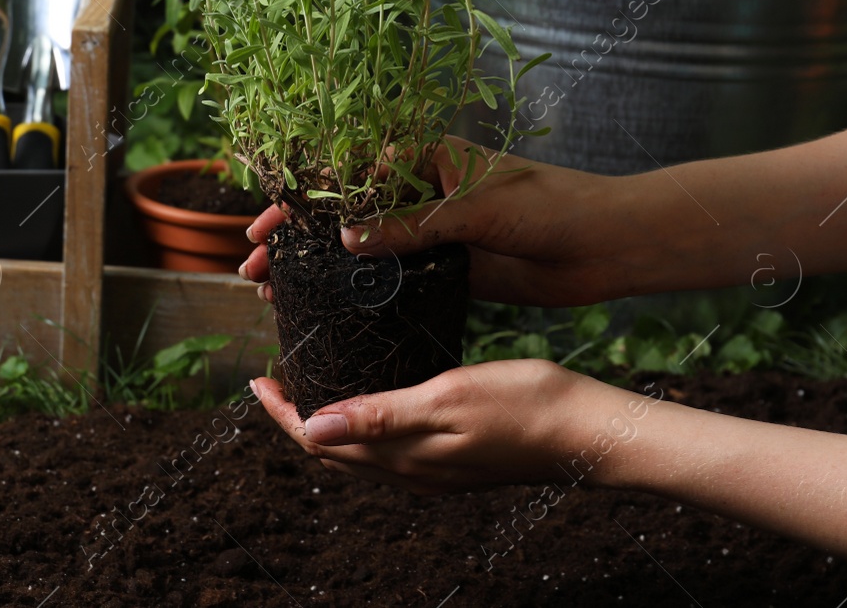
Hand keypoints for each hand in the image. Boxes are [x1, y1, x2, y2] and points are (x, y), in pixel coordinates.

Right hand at [238, 137, 640, 306]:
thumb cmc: (551, 206)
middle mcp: (419, 191)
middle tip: (251, 266)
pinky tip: (322, 311)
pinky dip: (354, 294)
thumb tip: (347, 242)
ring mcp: (428, 233)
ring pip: (358, 251)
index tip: (268, 225)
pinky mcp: (445, 270)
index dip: (301, 198)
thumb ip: (412, 225)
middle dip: (294, 238)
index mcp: (424, 157)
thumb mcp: (476, 210)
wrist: (608, 245)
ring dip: (315, 270)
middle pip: (340, 213)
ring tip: (270, 294)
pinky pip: (389, 281)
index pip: (346, 172)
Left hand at [249, 360, 635, 495]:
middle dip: (297, 418)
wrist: (588, 432)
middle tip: (278, 376)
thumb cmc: (524, 406)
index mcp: (402, 456)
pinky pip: (389, 448)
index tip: (258, 378)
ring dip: (328, 421)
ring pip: (360, 452)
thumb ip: (380, 415)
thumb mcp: (446, 398)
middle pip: (332, 451)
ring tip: (314, 381)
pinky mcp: (453, 459)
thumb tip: (311, 428)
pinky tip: (371, 394)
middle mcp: (411, 470)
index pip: (319, 441)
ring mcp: (433, 469)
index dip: (282, 413)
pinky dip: (363, 424)